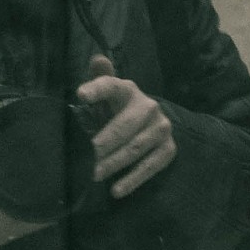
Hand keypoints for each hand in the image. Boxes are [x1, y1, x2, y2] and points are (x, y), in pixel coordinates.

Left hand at [75, 54, 176, 198]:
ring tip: (94, 176)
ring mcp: (161, 128)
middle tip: (85, 158)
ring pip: (134, 148)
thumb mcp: (108, 96)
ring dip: (113, 163)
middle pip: (122, 126)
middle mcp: (148, 106)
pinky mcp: (169, 149)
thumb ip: (100, 80)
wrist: (150, 125)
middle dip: (102, 144)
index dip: (96, 88)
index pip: (110, 86)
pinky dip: (132, 180)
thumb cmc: (118, 111)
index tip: (80, 95)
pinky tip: (116, 190)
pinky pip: (150, 166)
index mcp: (127, 90)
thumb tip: (97, 58)